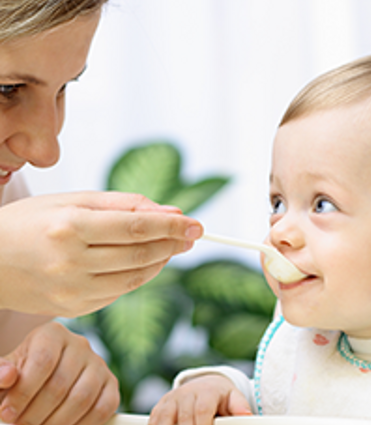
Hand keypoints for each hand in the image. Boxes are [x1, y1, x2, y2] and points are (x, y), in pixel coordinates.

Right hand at [0, 191, 202, 316]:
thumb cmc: (32, 222)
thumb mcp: (75, 201)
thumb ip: (126, 205)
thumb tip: (172, 214)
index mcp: (69, 227)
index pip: (137, 227)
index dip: (172, 227)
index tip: (197, 225)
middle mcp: (70, 262)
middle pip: (140, 255)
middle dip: (172, 244)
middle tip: (189, 235)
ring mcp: (71, 291)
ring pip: (135, 279)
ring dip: (160, 261)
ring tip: (170, 246)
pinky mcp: (73, 310)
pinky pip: (118, 293)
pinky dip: (137, 276)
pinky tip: (141, 262)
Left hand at [0, 321, 118, 424]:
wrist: (40, 380)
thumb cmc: (19, 378)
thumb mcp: (5, 373)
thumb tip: (7, 376)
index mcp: (52, 334)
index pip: (43, 361)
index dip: (23, 392)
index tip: (7, 414)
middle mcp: (80, 344)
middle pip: (61, 384)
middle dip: (36, 414)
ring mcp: (99, 363)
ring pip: (82, 398)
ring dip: (58, 423)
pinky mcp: (111, 383)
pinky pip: (104, 408)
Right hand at [149, 374, 251, 424]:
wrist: (204, 385)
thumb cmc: (221, 397)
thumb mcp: (233, 398)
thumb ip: (239, 407)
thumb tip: (247, 415)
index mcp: (206, 391)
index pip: (202, 411)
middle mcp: (185, 393)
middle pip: (184, 420)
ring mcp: (170, 400)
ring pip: (164, 420)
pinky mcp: (159, 408)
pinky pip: (154, 421)